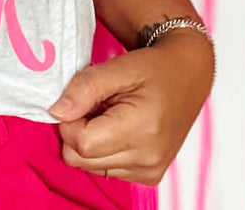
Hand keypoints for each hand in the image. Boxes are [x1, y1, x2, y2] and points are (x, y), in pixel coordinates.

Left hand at [47, 29, 213, 185]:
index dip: (69, 120)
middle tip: (93, 104)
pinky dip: (103, 149)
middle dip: (77, 130)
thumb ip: (83, 88)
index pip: (82, 143)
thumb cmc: (153, 68)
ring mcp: (150, 171)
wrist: (188, 76)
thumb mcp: (117, 68)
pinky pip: (106, 170)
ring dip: (90, 140)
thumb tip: (56, 112)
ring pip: (90, 167)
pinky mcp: (149, 176)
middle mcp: (148, 158)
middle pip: (82, 159)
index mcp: (142, 129)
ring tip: (108, 114)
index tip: (78, 99)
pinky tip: (118, 127)